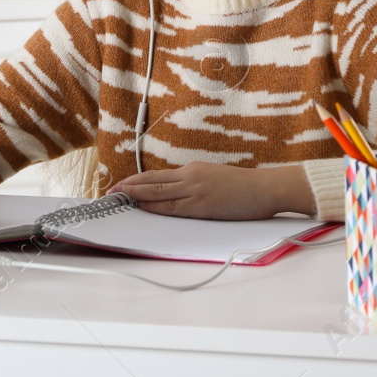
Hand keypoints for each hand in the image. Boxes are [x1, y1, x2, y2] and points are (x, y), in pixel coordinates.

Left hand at [108, 162, 298, 219]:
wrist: (267, 188)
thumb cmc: (246, 187)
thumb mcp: (216, 178)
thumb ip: (197, 183)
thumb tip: (181, 192)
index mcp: (193, 170)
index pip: (159, 175)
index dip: (138, 180)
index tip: (122, 184)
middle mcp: (191, 176)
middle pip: (152, 180)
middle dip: (129, 186)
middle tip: (110, 190)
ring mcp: (195, 190)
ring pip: (158, 192)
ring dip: (135, 195)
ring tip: (117, 197)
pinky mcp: (202, 205)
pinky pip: (172, 206)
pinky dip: (154, 206)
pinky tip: (141, 206)